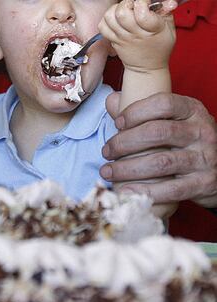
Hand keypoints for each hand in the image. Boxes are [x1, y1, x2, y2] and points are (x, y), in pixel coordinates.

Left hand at [99, 0, 176, 71]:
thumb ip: (166, 12)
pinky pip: (102, 27)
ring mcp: (121, 38)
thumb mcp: (170, 29)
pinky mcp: (113, 41)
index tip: (144, 2)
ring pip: (109, 18)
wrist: (146, 68)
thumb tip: (168, 2)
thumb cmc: (159, 47)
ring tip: (123, 11)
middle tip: (132, 5)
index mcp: (152, 30)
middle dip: (126, 3)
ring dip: (114, 10)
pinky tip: (115, 19)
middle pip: (121, 13)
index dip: (141, 2)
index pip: (141, 12)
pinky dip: (106, 20)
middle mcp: (134, 34)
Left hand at [100, 92, 216, 207]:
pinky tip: (125, 190)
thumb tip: (112, 100)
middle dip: (124, 143)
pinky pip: (171, 189)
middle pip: (157, 133)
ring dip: (127, 168)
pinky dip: (145, 191)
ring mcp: (205, 158)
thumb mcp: (173, 120)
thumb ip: (142, 112)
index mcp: (192, 111)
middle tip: (106, 151)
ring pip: (160, 162)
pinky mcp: (204, 183)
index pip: (163, 103)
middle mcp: (202, 131)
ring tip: (107, 172)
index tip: (117, 123)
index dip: (136, 112)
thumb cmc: (186, 141)